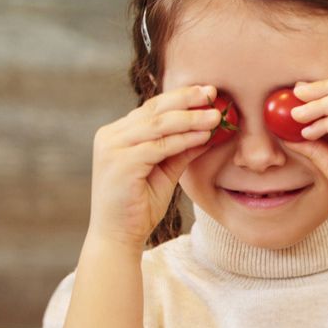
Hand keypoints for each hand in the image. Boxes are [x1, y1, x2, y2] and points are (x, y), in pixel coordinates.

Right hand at [88, 85, 222, 249]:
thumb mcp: (165, 172)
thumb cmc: (140, 205)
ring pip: (157, 125)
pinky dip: (183, 139)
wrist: (117, 235)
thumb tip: (209, 132)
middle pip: (154, 110)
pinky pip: (159, 146)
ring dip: (190, 118)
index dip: (180, 98)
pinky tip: (204, 135)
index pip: (152, 109)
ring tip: (216, 115)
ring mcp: (112, 148)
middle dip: (186, 99)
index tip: (207, 92)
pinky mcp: (121, 163)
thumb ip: (181, 150)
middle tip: (213, 92)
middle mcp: (111, 136)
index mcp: (117, 134)